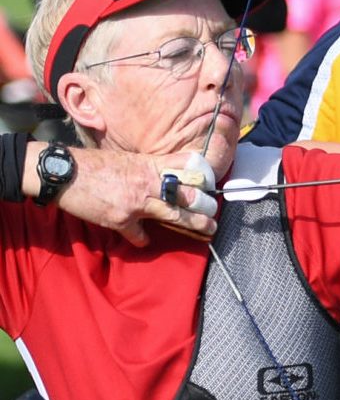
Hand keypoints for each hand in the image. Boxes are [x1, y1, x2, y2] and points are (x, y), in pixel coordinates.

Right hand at [49, 149, 217, 247]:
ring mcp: (136, 202)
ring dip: (194, 225)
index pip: (184, 167)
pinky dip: (142, 240)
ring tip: (208, 231)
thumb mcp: (126, 159)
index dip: (201, 177)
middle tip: (215, 214)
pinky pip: (140, 235)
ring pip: (174, 215)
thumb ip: (148, 168)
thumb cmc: (93, 165)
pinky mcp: (122, 218)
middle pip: (186, 195)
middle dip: (204, 206)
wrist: (63, 172)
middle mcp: (146, 182)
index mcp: (148, 165)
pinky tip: (144, 241)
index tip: (212, 185)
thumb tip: (165, 176)